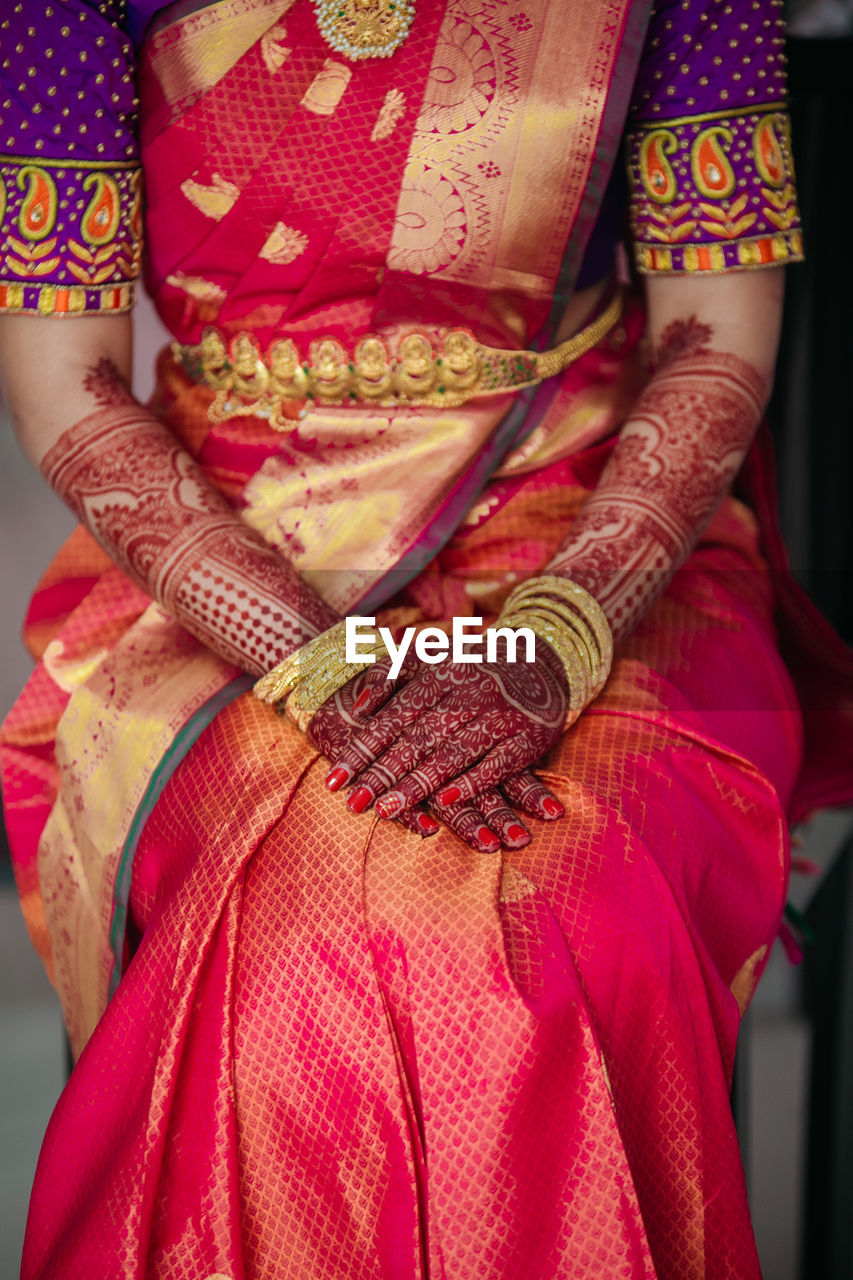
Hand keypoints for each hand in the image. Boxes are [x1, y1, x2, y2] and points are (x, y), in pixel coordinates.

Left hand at [321, 644, 568, 847]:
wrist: (544, 660)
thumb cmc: (473, 665)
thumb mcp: (432, 656)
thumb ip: (390, 674)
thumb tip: (357, 707)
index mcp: (442, 672)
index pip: (395, 715)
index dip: (363, 748)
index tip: (334, 779)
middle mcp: (471, 691)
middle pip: (419, 737)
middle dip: (383, 773)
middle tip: (353, 803)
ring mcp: (501, 714)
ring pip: (453, 752)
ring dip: (418, 784)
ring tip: (385, 810)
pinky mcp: (529, 736)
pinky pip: (497, 764)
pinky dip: (471, 783)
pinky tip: (444, 803)